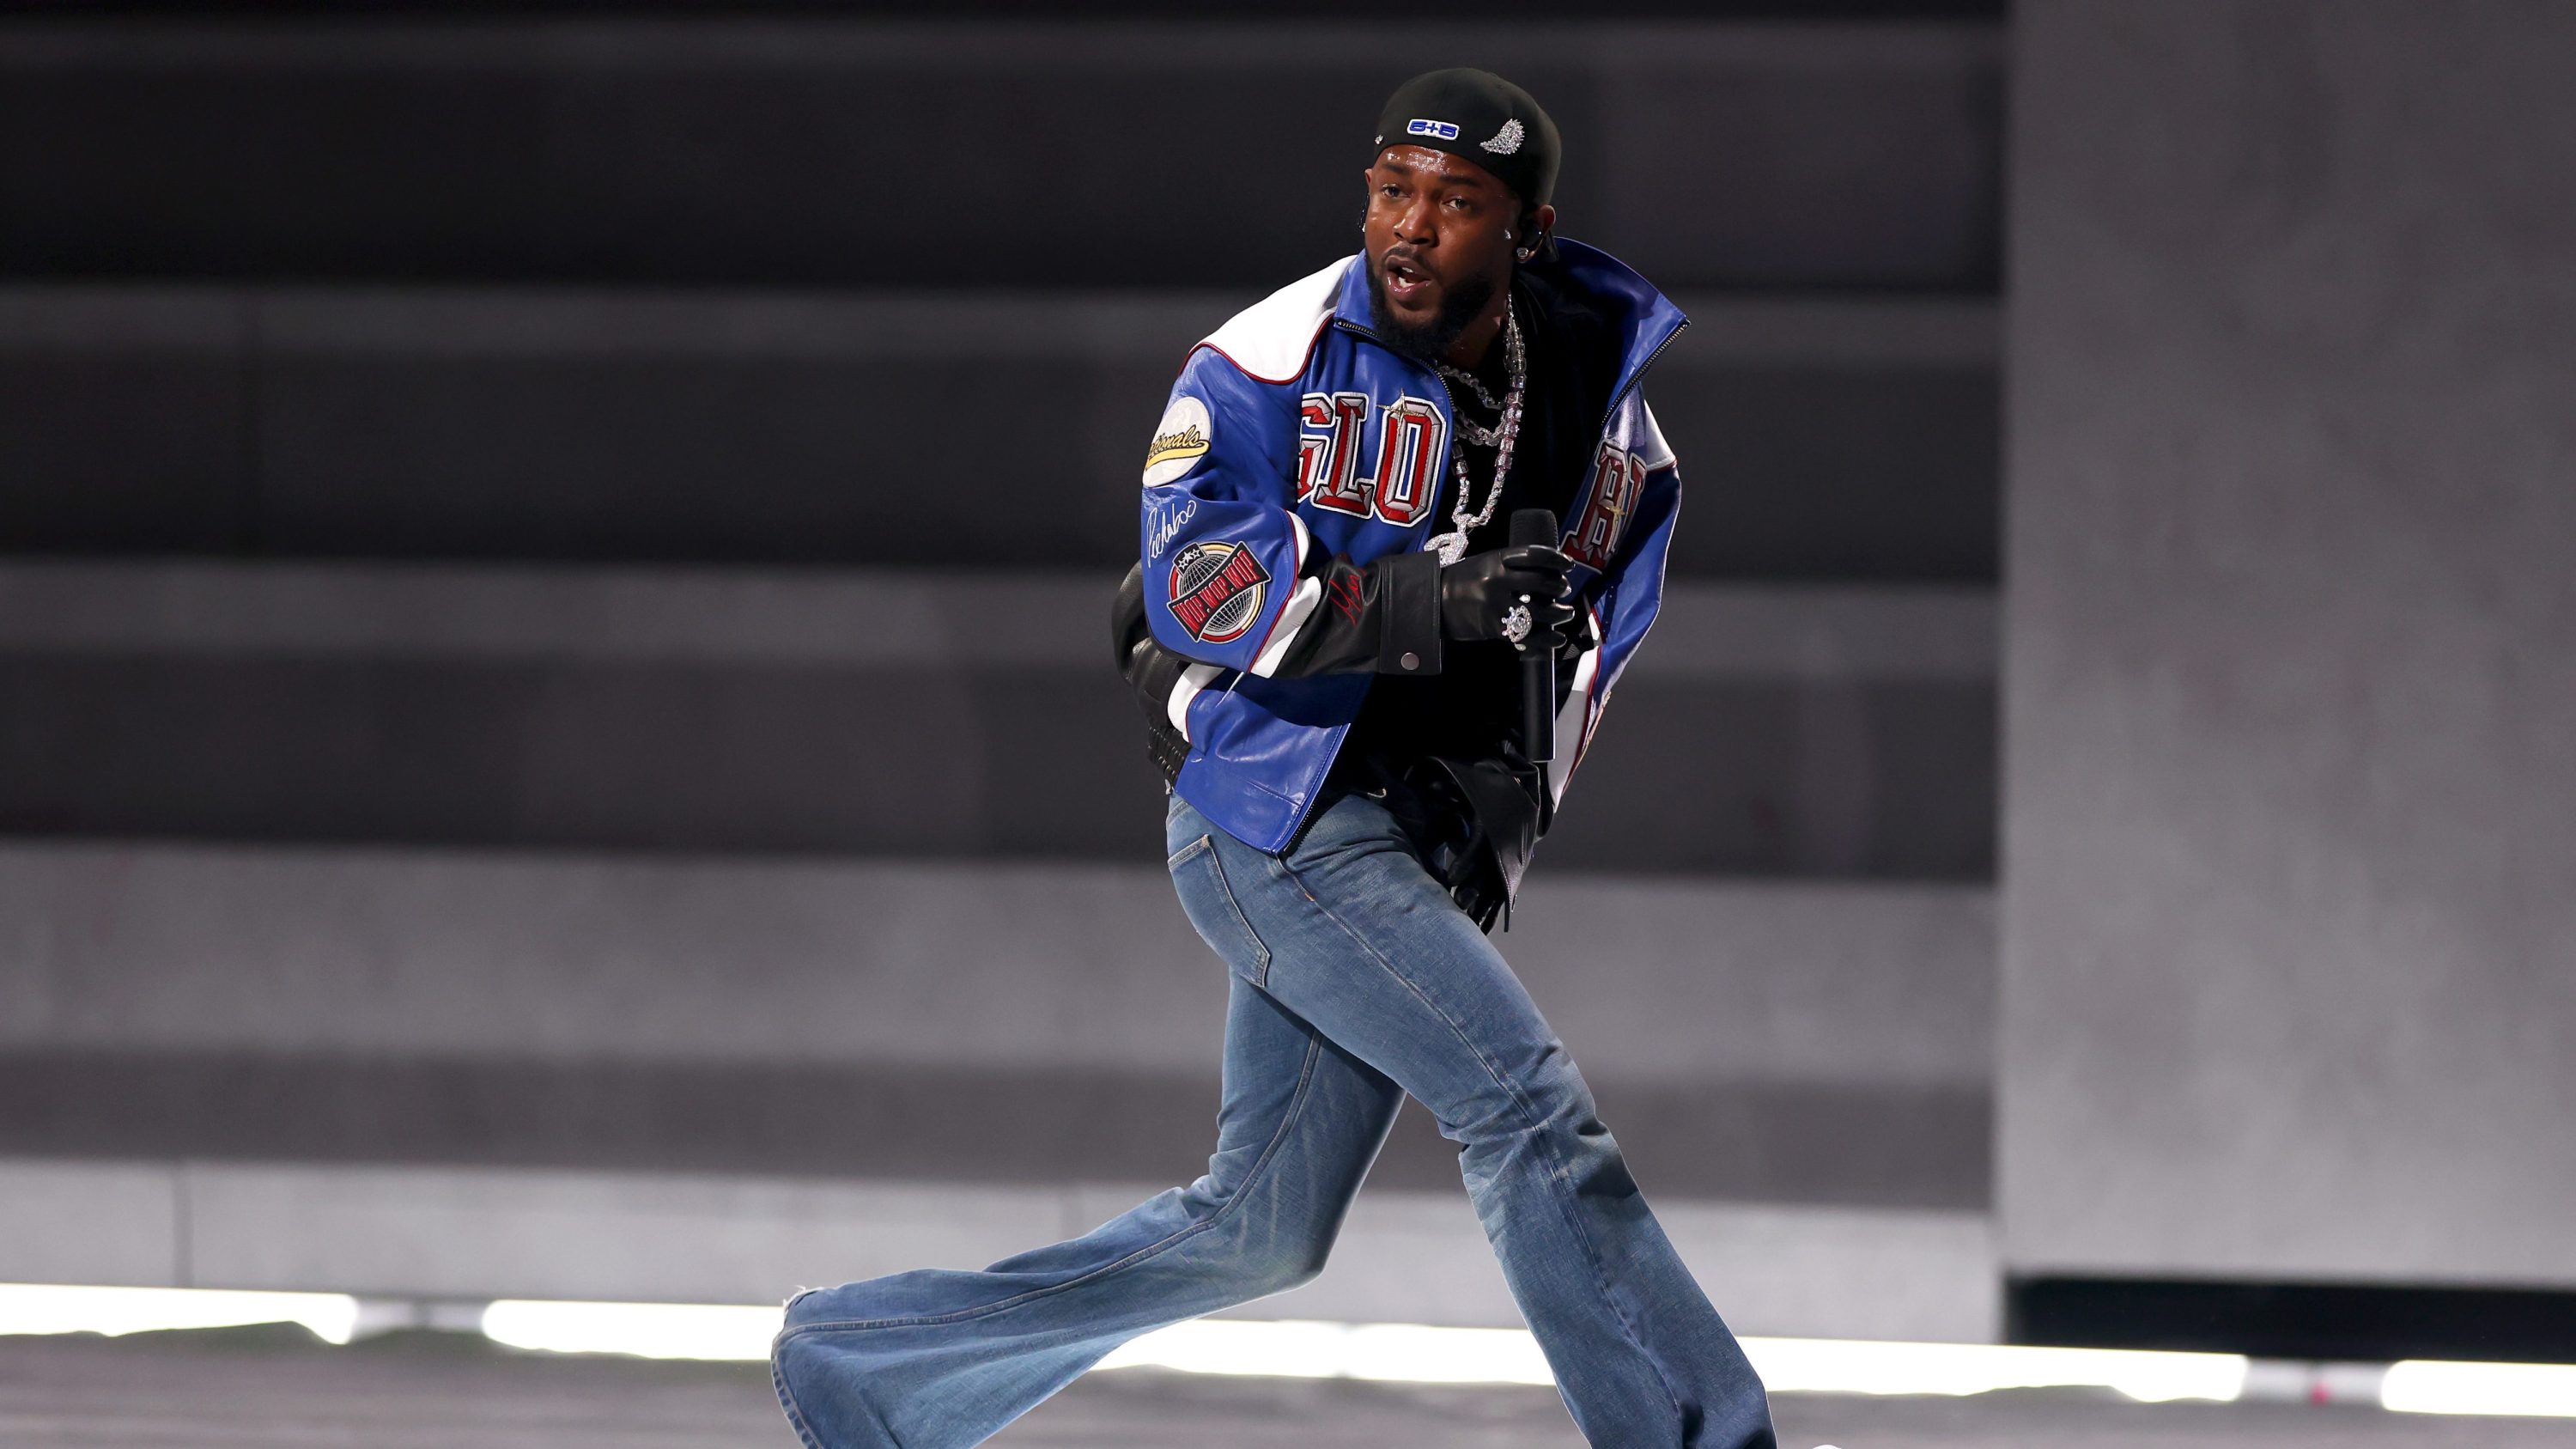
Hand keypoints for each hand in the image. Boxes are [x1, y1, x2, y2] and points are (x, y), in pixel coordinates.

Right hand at [1438, 543, 1576, 648]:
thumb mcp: (1484, 563)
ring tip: (1565, 613)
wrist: (1432, 603)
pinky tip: (1557, 638)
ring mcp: (1496, 606)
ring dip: (1560, 614)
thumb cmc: (1462, 582)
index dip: (1556, 559)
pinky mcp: (1494, 628)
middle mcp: (1497, 581)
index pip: (1534, 555)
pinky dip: (1548, 639)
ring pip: (1540, 611)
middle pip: (1541, 583)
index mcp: (1496, 560)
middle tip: (1564, 590)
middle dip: (1559, 588)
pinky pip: (1528, 635)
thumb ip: (1510, 566)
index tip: (1568, 565)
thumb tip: (1543, 573)